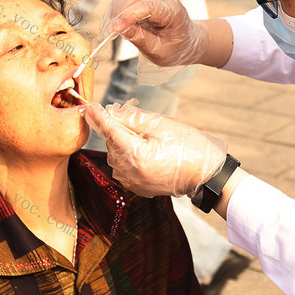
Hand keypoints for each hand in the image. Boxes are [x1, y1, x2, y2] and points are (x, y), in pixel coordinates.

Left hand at [83, 101, 227, 197]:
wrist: (206, 175)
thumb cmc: (190, 147)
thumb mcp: (164, 125)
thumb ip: (134, 118)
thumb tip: (111, 113)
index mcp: (136, 155)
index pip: (110, 131)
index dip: (98, 116)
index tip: (88, 106)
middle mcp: (130, 172)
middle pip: (112, 143)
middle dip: (117, 127)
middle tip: (130, 114)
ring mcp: (133, 183)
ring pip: (115, 155)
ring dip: (122, 142)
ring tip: (142, 133)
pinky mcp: (137, 188)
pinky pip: (122, 167)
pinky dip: (127, 155)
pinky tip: (143, 148)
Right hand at [101, 0, 209, 66]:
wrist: (186, 39)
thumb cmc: (175, 47)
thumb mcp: (159, 52)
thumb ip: (140, 39)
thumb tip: (119, 29)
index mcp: (174, 12)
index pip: (148, 6)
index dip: (128, 16)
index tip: (113, 29)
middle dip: (118, 12)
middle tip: (107, 31)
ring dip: (115, 10)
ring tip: (110, 29)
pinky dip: (118, 7)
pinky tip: (115, 22)